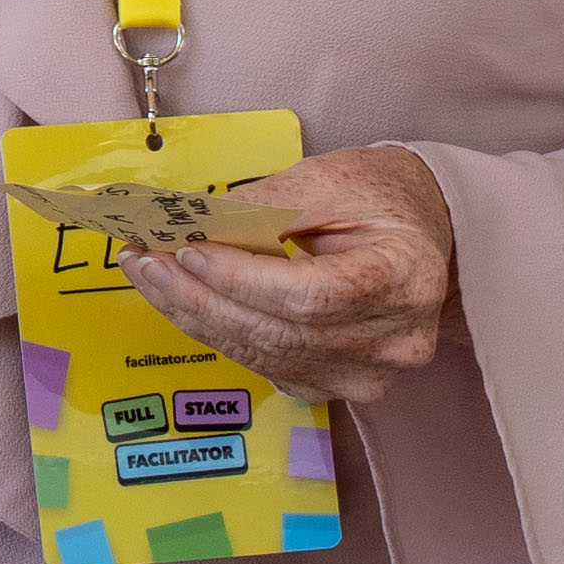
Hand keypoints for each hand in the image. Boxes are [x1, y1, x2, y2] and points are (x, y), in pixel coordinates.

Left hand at [120, 144, 455, 406]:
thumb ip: (266, 204)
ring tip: (149, 275)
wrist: (419, 234)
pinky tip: (183, 301)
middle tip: (144, 260)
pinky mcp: (336, 384)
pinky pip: (266, 363)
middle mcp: (395, 341)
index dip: (245, 280)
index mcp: (407, 278)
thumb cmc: (381, 198)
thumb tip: (193, 222)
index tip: (191, 251)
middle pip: (281, 333)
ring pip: (265, 354)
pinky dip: (219, 331)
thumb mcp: (331, 179)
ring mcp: (367, 373)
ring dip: (196, 315)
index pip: (314, 295)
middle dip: (199, 296)